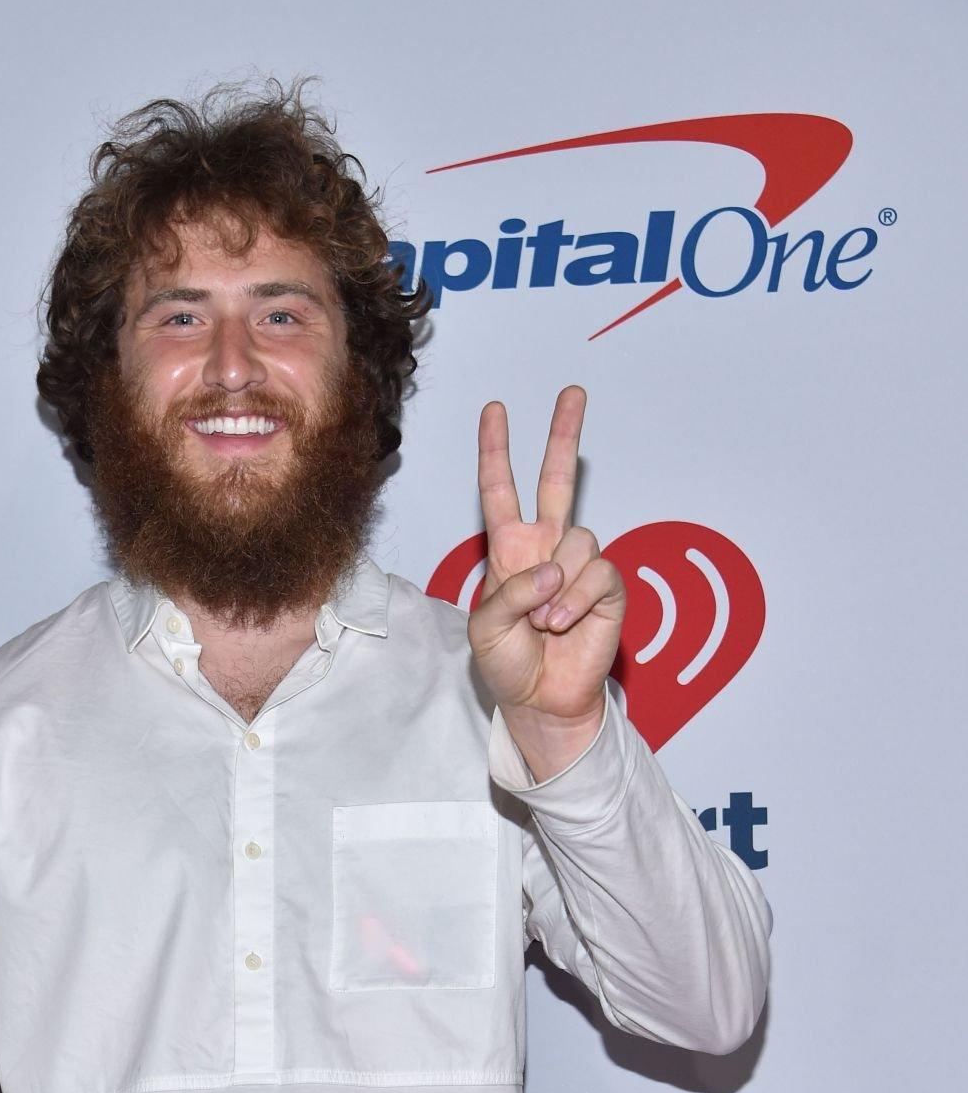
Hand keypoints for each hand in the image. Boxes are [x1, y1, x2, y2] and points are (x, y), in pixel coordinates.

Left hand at [468, 386, 625, 776]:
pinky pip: (597, 573)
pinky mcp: (607, 588)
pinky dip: (576, 600)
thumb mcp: (485, 628)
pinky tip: (563, 624)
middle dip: (564, 435)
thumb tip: (552, 570)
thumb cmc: (508, 662)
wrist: (540, 700)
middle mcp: (546, 548)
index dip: (496, 451)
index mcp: (510, 549)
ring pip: (577, 540)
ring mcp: (578, 566)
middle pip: (557, 479)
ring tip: (543, 621)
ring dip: (556, 586)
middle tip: (572, 393)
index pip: (501, 491)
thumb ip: (508, 592)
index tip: (495, 411)